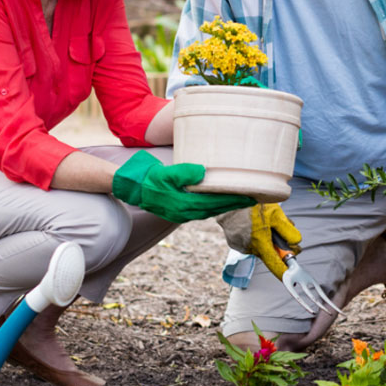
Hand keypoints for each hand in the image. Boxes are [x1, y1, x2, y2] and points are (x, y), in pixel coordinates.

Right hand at [110, 151, 254, 222]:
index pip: (215, 203)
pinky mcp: (179, 211)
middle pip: (216, 209)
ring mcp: (182, 214)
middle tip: (253, 198)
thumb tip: (203, 171)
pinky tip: (219, 199)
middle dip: (234, 204)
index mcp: (184, 205)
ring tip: (240, 199)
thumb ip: (184, 173)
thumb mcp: (165, 173)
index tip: (250, 196)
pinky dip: (214, 205)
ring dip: (225, 205)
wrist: (132, 188)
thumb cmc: (148, 178)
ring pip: (210, 211)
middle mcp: (185, 213)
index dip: (233, 200)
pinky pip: (202, 210)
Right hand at [216, 203, 301, 278]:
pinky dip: (254, 236)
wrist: (228, 197)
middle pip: (269, 253)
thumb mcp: (275, 214)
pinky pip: (249, 242)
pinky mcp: (233, 241)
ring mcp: (239, 246)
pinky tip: (253, 223)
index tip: (292, 276)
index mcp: (261, 243)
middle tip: (284, 232)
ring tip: (265, 221)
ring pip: (259, 246)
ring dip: (266, 238)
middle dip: (278, 246)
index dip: (285, 272)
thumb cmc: (252, 204)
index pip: (275, 265)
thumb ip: (288, 230)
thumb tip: (296, 242)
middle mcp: (249, 248)